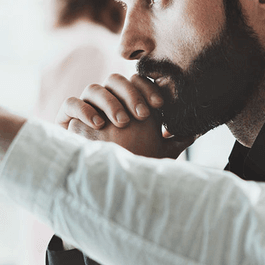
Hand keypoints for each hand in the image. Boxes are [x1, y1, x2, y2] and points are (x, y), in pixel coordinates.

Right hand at [56, 74, 192, 158]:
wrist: (98, 184)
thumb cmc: (131, 166)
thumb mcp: (158, 152)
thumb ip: (175, 140)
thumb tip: (198, 130)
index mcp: (125, 102)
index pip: (136, 82)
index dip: (147, 88)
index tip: (160, 107)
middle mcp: (106, 101)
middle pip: (115, 80)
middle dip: (130, 94)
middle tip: (142, 115)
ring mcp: (85, 107)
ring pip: (94, 88)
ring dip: (110, 102)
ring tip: (122, 122)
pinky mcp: (66, 119)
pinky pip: (71, 103)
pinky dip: (84, 109)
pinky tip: (98, 124)